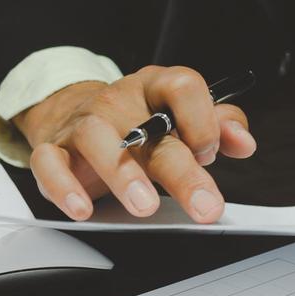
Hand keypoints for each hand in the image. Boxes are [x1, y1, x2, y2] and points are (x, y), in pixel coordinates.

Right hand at [19, 65, 256, 221]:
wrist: (74, 114)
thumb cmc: (137, 122)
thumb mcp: (180, 119)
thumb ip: (217, 124)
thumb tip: (244, 142)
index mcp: (155, 88)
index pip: (182, 86)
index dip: (201, 119)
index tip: (210, 152)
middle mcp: (120, 102)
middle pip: (151, 130)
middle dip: (182, 172)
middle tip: (204, 206)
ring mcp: (84, 123)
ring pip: (98, 140)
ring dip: (123, 175)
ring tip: (145, 206)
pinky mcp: (54, 148)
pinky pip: (50, 163)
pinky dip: (63, 187)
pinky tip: (82, 209)